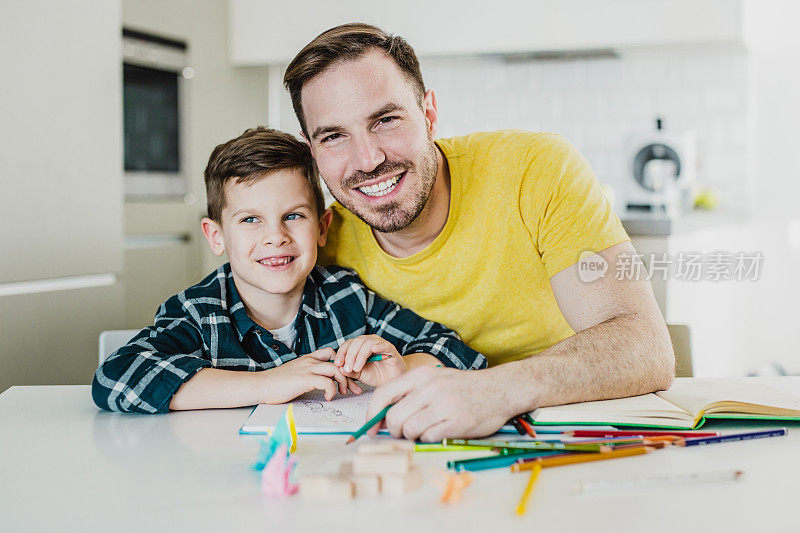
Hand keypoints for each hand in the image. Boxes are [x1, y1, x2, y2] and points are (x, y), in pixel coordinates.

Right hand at [262, 347, 360, 402]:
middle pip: (339, 362)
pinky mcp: (304, 379)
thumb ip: (308, 374)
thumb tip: (321, 383)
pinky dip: (332, 390)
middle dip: (350, 376)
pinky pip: (326, 382)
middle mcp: (310, 361)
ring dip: (344, 383)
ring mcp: (307, 368)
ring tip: (343, 393)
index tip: (348, 378)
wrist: (261, 385)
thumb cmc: (276, 383)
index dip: (343, 364)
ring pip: (336, 370)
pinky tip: (329, 397)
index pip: (332, 353)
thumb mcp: (296, 374)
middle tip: (355, 389)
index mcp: (308, 358)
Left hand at [333, 335, 406, 386]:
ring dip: (360, 356)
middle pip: (356, 342)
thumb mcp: (360, 375)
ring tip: (357, 368)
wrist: (393, 380)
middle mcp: (369, 342)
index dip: (341, 353)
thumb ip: (350, 371)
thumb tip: (339, 368)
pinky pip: (383, 345)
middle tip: (347, 368)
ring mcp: (380, 344)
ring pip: (367, 343)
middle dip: (349, 356)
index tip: (337, 364)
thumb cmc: (378, 374)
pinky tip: (374, 350)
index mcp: (360, 346)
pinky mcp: (390, 349)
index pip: (348, 344)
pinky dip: (378, 346)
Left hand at [364, 367, 513, 441]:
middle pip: (393, 417)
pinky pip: (428, 437)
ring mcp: (444, 404)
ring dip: (412, 436)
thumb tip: (381, 415)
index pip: (383, 394)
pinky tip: (440, 430)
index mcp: (421, 375)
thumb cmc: (462, 387)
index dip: (372, 414)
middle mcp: (430, 388)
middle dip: (393, 430)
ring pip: (409, 430)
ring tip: (424, 429)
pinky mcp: (456, 421)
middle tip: (402, 432)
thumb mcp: (434, 379)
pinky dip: (429, 438)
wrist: (499, 389)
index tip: (371, 428)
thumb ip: (409, 393)